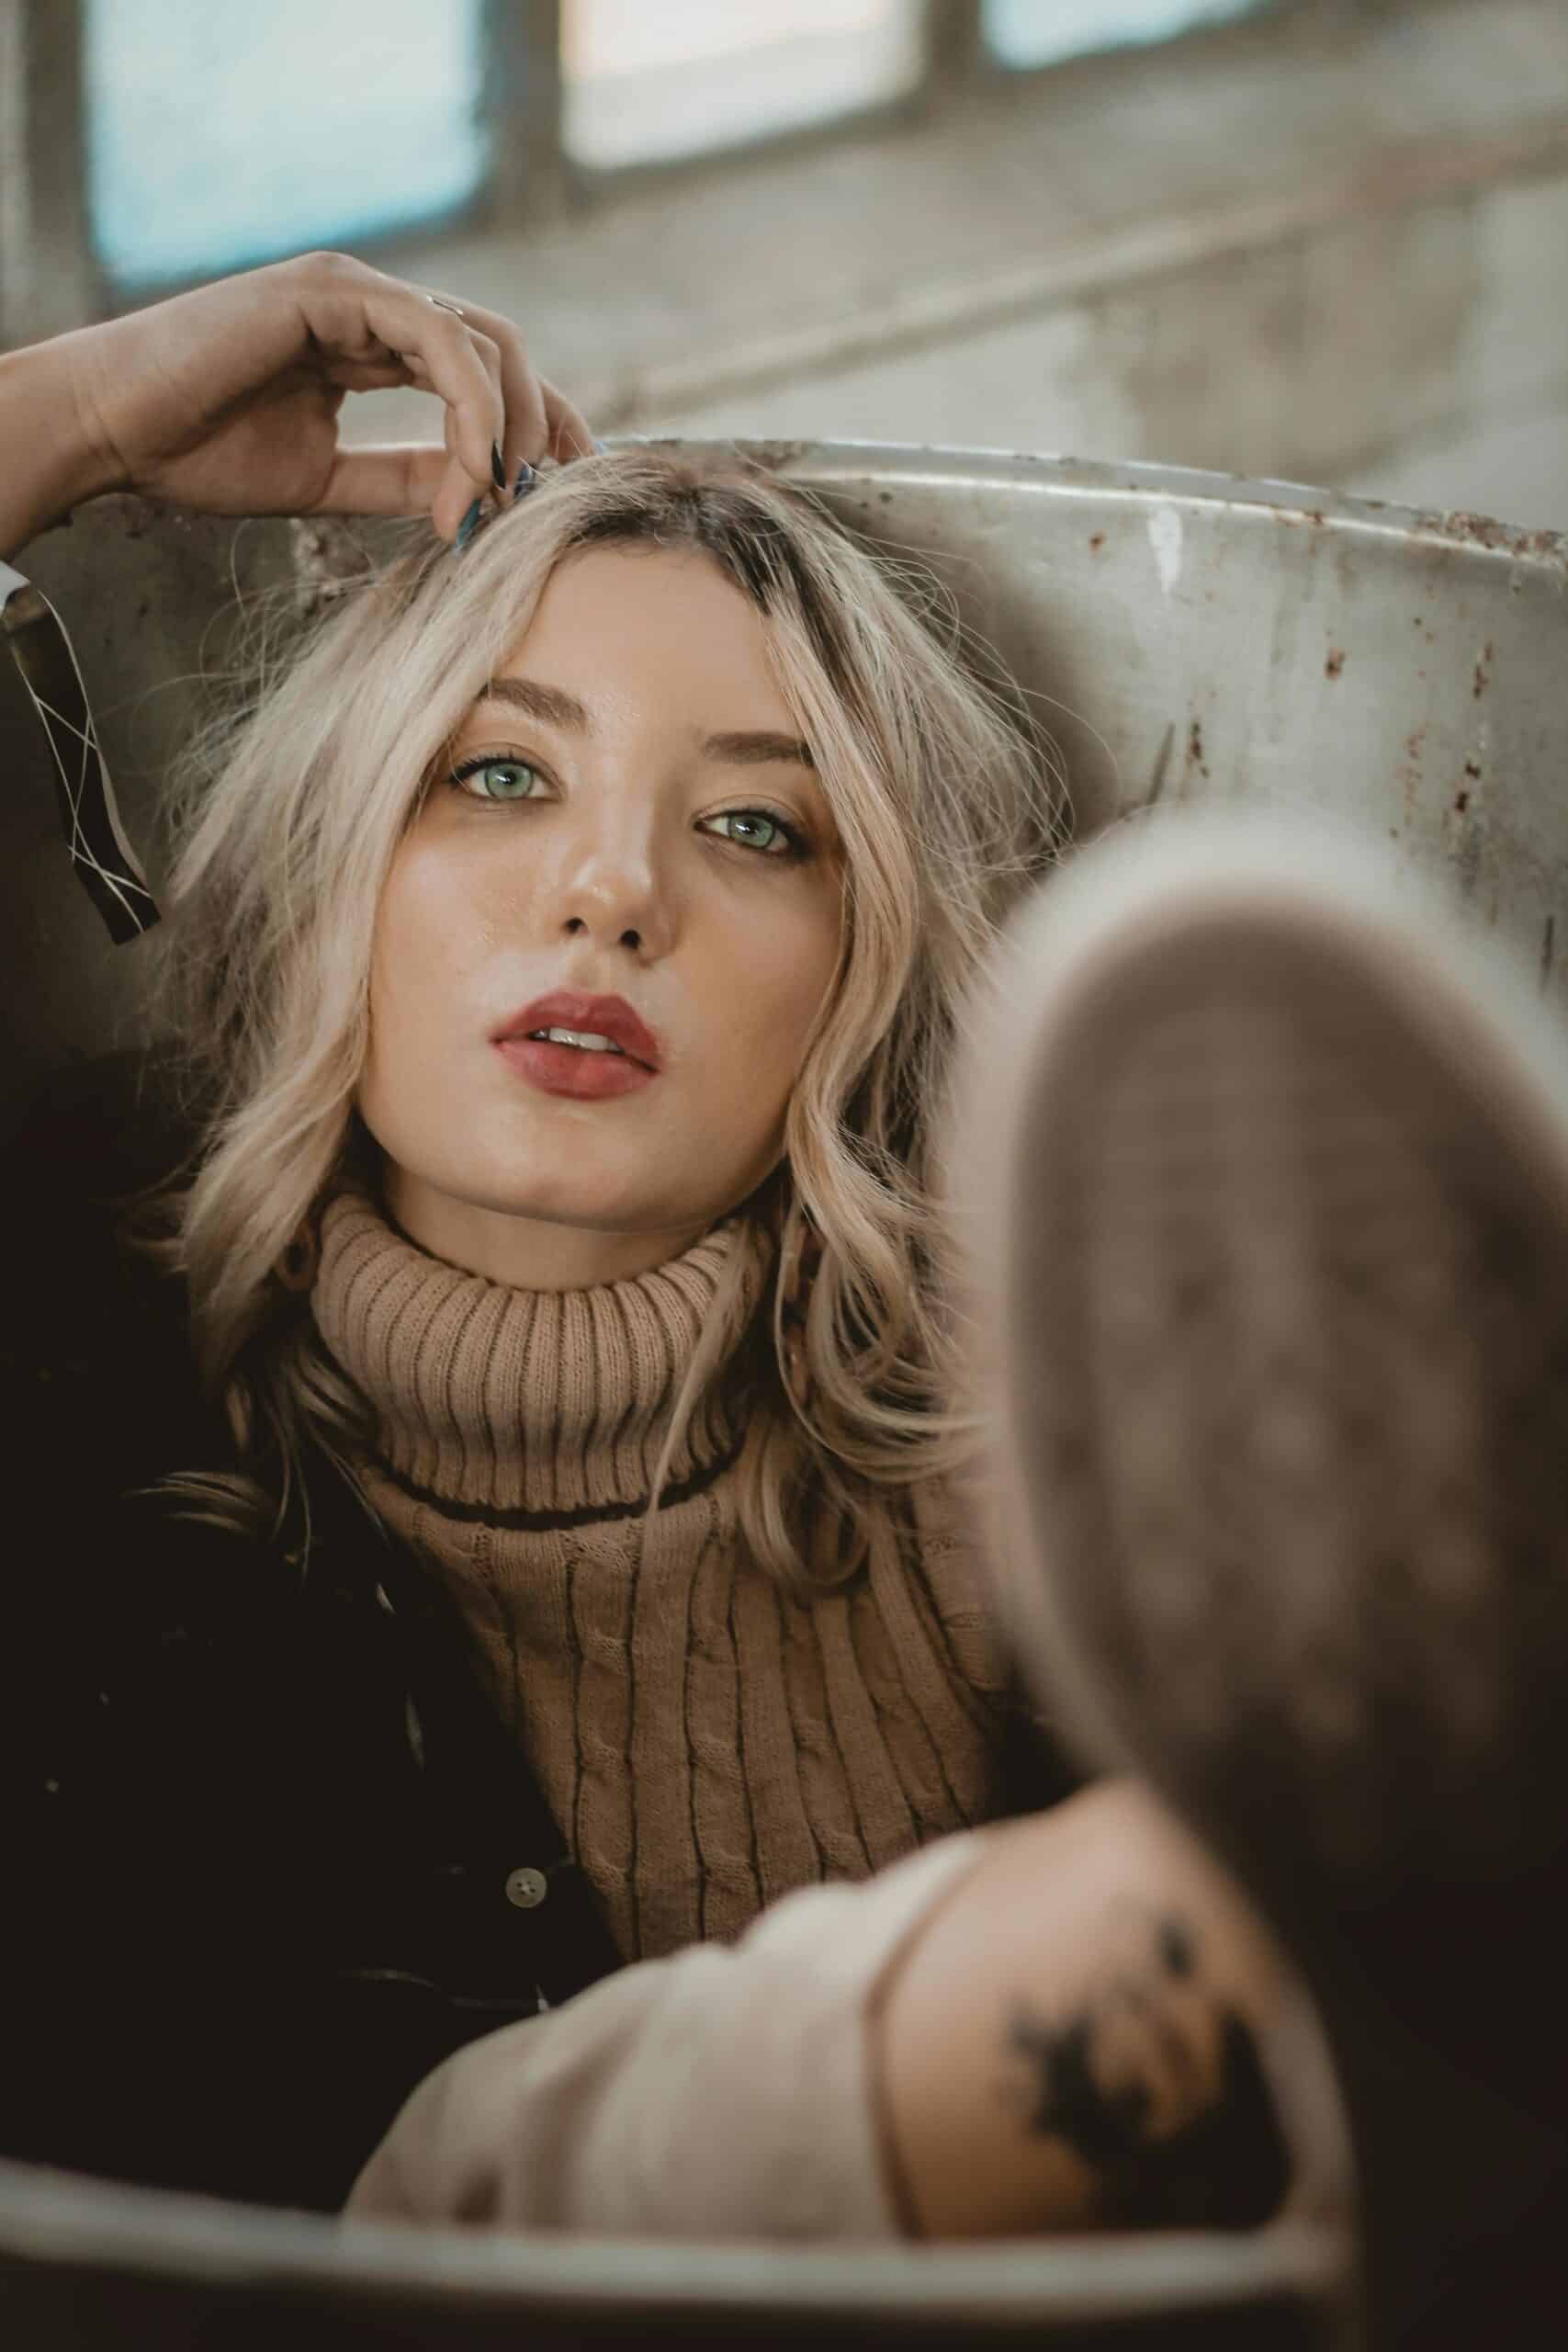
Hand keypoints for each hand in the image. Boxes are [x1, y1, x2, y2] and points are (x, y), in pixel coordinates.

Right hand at [44, 251, 593, 542]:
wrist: (115, 431)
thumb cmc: (199, 453)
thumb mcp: (330, 480)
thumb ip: (404, 479)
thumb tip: (481, 500)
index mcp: (371, 345)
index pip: (483, 374)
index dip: (538, 429)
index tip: (566, 492)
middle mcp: (374, 308)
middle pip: (502, 353)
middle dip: (545, 428)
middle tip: (545, 504)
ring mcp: (357, 291)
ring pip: (483, 344)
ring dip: (512, 429)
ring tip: (498, 501)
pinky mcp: (337, 290)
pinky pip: (441, 341)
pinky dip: (472, 411)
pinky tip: (473, 473)